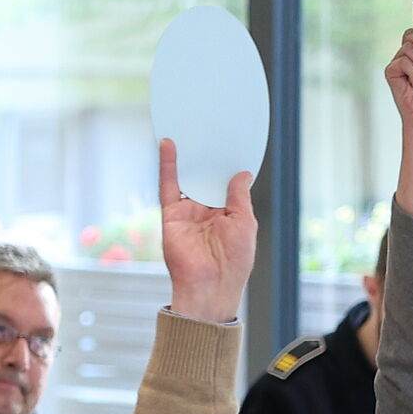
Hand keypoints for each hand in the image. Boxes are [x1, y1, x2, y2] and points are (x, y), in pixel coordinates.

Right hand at [156, 141, 258, 324]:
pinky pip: (168, 185)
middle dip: (208, 156)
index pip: (226, 183)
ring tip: (191, 128)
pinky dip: (167, 164)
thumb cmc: (233, 261)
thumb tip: (241, 174)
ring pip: (186, 177)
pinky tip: (169, 144)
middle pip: (205, 177)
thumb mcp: (245, 222)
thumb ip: (239, 196)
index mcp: (227, 214)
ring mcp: (188, 212)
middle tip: (212, 128)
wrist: (210, 285)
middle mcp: (206, 211)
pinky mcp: (172, 214)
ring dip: (188, 155)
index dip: (228, 165)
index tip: (233, 142)